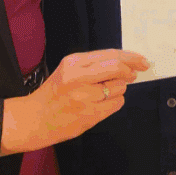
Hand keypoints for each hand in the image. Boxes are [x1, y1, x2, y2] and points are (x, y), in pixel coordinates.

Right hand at [0, 49, 149, 154]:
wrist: (35, 120)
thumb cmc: (53, 95)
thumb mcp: (67, 70)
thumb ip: (93, 65)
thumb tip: (124, 63)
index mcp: (72, 63)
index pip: (109, 55)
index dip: (130, 57)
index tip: (140, 60)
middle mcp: (78, 77)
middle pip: (117, 68)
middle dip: (131, 70)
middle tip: (136, 73)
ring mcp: (85, 97)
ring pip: (119, 87)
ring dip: (118, 89)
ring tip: (102, 93)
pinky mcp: (90, 114)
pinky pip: (116, 104)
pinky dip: (114, 102)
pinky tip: (102, 103)